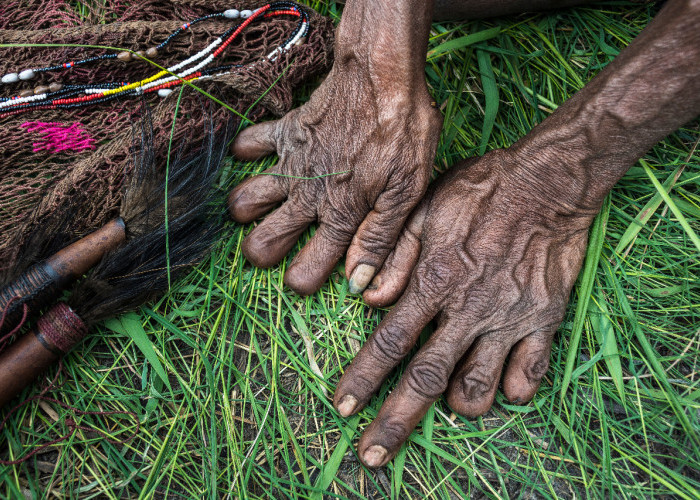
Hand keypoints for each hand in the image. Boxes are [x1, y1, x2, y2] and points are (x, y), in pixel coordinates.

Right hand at [227, 0, 441, 295]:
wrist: (383, 76)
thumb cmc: (404, 134)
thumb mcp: (406, 193)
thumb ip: (379, 239)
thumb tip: (358, 282)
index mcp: (340, 216)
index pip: (305, 270)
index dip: (303, 281)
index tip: (306, 278)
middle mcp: (307, 196)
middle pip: (262, 242)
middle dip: (262, 253)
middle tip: (274, 247)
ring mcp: (291, 163)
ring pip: (245, 200)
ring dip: (248, 210)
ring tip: (264, 208)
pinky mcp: (285, 132)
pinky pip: (249, 144)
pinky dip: (247, 152)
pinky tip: (261, 157)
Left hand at [333, 149, 597, 466]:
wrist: (548, 182)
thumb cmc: (481, 190)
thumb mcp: (425, 208)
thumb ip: (394, 255)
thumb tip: (364, 296)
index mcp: (434, 281)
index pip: (390, 341)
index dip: (362, 378)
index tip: (341, 408)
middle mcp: (468, 310)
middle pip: (426, 379)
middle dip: (395, 422)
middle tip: (373, 456)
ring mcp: (509, 319)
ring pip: (479, 388)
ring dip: (459, 405)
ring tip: (449, 405)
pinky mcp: (544, 321)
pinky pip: (529, 375)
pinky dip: (512, 390)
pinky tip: (502, 385)